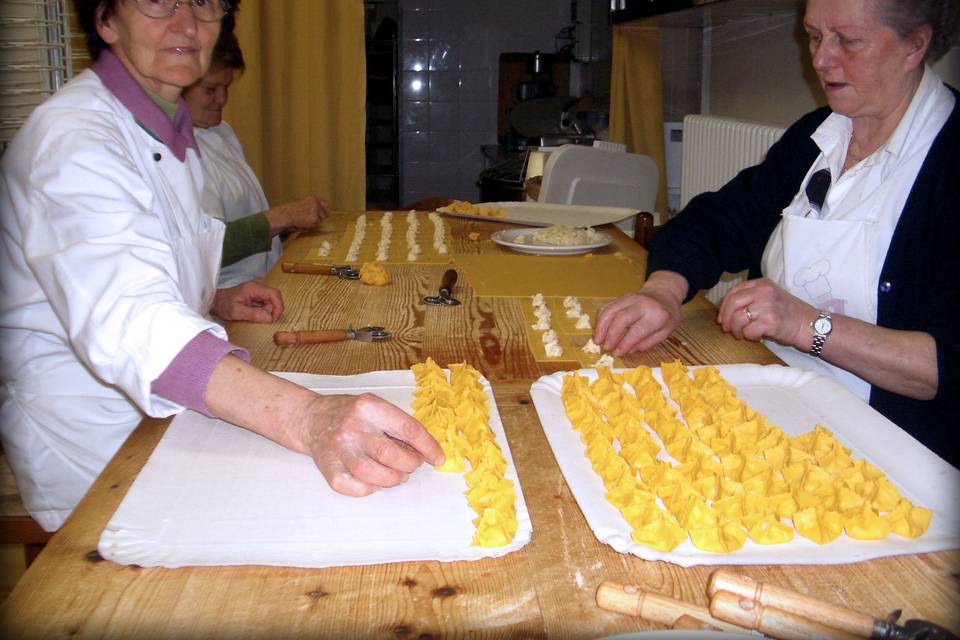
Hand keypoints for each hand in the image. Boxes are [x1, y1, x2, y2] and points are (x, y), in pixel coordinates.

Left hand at [211, 280, 283, 322]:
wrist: (217, 301)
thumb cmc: (224, 305)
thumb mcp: (236, 312)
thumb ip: (253, 314)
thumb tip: (269, 318)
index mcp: (253, 287)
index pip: (274, 294)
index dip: (278, 307)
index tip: (274, 319)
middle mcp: (258, 285)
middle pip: (275, 298)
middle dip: (272, 311)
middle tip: (261, 319)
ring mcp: (259, 289)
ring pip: (272, 301)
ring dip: (267, 311)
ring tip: (253, 315)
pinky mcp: (258, 294)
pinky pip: (267, 302)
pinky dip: (264, 310)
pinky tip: (254, 312)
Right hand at [266, 196, 328, 234]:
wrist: (286, 215)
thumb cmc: (292, 210)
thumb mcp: (303, 204)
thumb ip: (312, 206)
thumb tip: (323, 212)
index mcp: (313, 198)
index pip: (325, 204)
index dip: (324, 210)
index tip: (324, 214)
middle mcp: (316, 204)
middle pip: (324, 214)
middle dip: (319, 218)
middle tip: (310, 219)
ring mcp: (316, 211)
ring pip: (320, 220)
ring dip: (314, 222)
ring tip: (305, 220)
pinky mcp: (315, 219)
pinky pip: (316, 225)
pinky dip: (311, 226)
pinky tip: (304, 223)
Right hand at [297, 393, 444, 495]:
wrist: (311, 418)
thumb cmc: (351, 414)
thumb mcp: (375, 407)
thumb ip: (398, 425)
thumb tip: (427, 451)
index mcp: (370, 407)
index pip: (408, 429)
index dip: (428, 447)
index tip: (438, 458)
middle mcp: (353, 426)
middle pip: (391, 455)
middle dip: (410, 464)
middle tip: (411, 464)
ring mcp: (339, 449)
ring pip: (374, 474)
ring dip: (393, 479)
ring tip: (397, 475)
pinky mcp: (328, 468)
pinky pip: (356, 488)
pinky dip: (371, 489)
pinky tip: (374, 481)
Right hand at [594, 271, 687, 354]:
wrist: (665, 294)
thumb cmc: (666, 316)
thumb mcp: (665, 332)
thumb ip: (648, 342)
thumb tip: (629, 350)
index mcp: (656, 315)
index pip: (636, 331)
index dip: (624, 343)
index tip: (617, 353)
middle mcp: (642, 304)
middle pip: (620, 318)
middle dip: (610, 335)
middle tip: (605, 348)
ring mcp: (629, 298)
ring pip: (610, 311)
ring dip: (601, 327)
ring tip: (597, 340)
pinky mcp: (621, 297)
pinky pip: (607, 307)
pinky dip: (600, 319)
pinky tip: (600, 330)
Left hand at [716, 277, 813, 347]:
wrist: (810, 325)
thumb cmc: (788, 314)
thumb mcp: (770, 298)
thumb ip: (751, 298)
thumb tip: (726, 311)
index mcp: (762, 284)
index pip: (734, 291)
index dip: (724, 306)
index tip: (722, 318)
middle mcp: (764, 292)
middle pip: (733, 302)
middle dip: (726, 318)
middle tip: (727, 329)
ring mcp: (767, 306)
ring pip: (738, 318)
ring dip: (737, 330)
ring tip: (743, 335)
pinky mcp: (770, 321)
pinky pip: (748, 331)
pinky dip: (749, 337)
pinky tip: (757, 337)